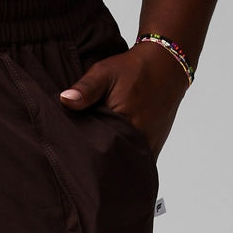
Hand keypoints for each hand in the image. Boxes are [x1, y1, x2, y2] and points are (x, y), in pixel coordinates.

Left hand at [58, 40, 190, 160]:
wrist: (168, 63)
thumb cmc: (135, 68)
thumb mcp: (105, 73)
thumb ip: (86, 88)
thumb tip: (65, 100)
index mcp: (127, 126)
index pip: (101, 153)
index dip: (86, 157)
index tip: (73, 159)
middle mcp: (141, 141)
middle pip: (114, 164)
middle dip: (99, 167)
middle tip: (81, 168)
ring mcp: (150, 147)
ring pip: (126, 166)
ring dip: (113, 167)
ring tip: (96, 167)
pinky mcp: (154, 147)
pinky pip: (136, 163)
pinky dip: (125, 163)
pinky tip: (113, 160)